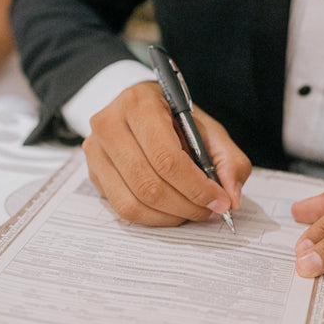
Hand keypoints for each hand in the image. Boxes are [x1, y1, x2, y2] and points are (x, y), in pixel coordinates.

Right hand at [82, 81, 251, 225]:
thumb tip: (231, 198)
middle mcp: (109, 125)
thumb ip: (228, 160)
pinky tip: (171, 211)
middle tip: (209, 210)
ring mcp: (95, 151)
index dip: (196, 187)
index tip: (219, 201)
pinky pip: (122, 209)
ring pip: (133, 202)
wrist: (139, 110)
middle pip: (148, 184)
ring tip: (192, 211)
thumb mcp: (207, 129)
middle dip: (186, 205)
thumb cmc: (174, 119)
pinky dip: (153, 218)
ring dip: (170, 216)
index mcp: (139, 105)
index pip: (166, 158)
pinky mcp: (93, 173)